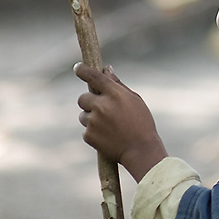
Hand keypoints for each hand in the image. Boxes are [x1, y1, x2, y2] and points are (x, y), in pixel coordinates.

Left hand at [76, 63, 166, 181]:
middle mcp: (101, 105)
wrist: (140, 151)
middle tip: (101, 108)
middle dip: (89, 102)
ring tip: (109, 126)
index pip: (93, 76)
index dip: (83, 70)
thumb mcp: (134, 100)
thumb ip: (117, 84)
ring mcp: (94, 121)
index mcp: (114, 93)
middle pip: (83, 98)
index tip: (77, 68)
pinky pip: (86, 129)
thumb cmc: (141, 123)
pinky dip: (94, 132)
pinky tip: (108, 136)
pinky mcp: (89, 135)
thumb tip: (106, 70)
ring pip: (83, 115)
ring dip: (91, 118)